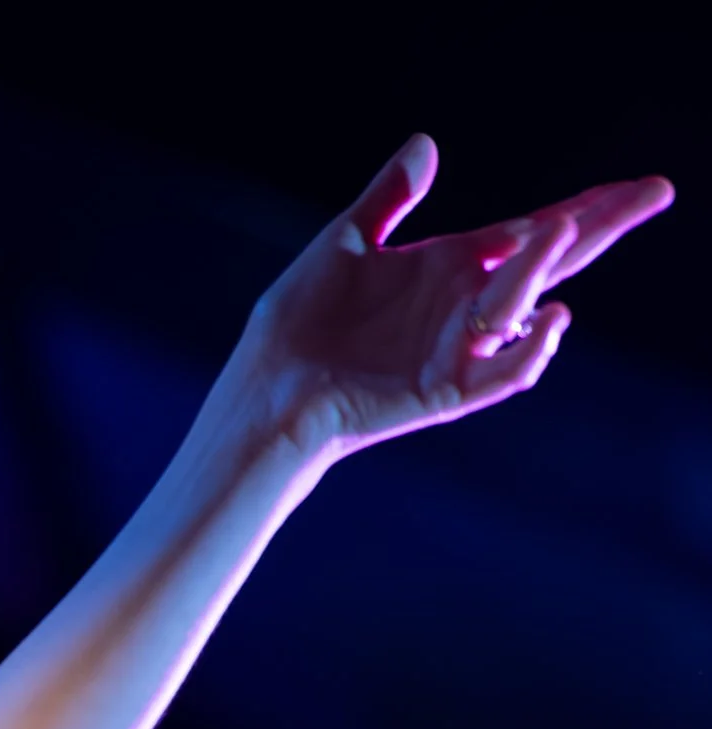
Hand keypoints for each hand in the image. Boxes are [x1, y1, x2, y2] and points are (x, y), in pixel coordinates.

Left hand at [235, 134, 671, 456]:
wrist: (266, 387)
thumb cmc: (300, 323)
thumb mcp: (344, 244)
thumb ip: (388, 199)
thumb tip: (425, 143)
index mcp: (450, 267)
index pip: (529, 230)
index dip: (582, 207)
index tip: (632, 186)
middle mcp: (464, 306)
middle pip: (548, 261)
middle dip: (600, 226)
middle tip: (655, 192)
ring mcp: (458, 350)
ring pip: (521, 306)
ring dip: (542, 269)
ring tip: (560, 228)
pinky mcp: (442, 392)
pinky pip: (501, 375)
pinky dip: (529, 350)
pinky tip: (551, 318)